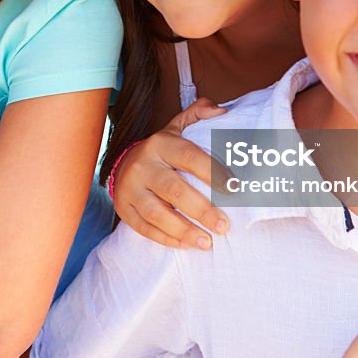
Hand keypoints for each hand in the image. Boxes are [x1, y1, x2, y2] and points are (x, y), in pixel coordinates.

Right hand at [113, 98, 229, 248]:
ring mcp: (130, 189)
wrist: (124, 164)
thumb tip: (221, 112)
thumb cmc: (163, 150)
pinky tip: (187, 244)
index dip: (213, 172)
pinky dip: (167, 239)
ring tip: (207, 242)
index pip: (189, 157)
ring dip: (184, 230)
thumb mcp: (178, 128)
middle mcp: (143, 165)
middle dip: (201, 210)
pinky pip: (145, 228)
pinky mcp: (123, 209)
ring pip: (157, 213)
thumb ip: (199, 114)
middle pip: (174, 190)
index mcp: (161, 144)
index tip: (234, 188)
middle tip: (224, 226)